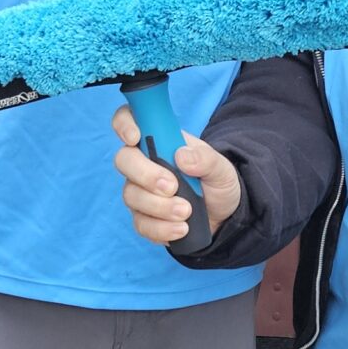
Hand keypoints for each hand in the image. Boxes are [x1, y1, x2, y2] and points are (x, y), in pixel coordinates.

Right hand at [112, 104, 243, 244]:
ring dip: (159, 206)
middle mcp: (144, 164)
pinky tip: (181, 228)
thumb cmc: (217, 183)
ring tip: (186, 211)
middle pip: (123, 160)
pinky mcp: (144, 218)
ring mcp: (140, 191)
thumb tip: (181, 156)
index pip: (130, 120)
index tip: (136, 137)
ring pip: (131, 195)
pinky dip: (161, 228)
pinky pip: (141, 224)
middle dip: (145, 175)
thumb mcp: (221, 168)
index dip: (125, 124)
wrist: (224, 216)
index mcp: (160, 141)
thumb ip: (205, 159)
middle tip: (172, 187)